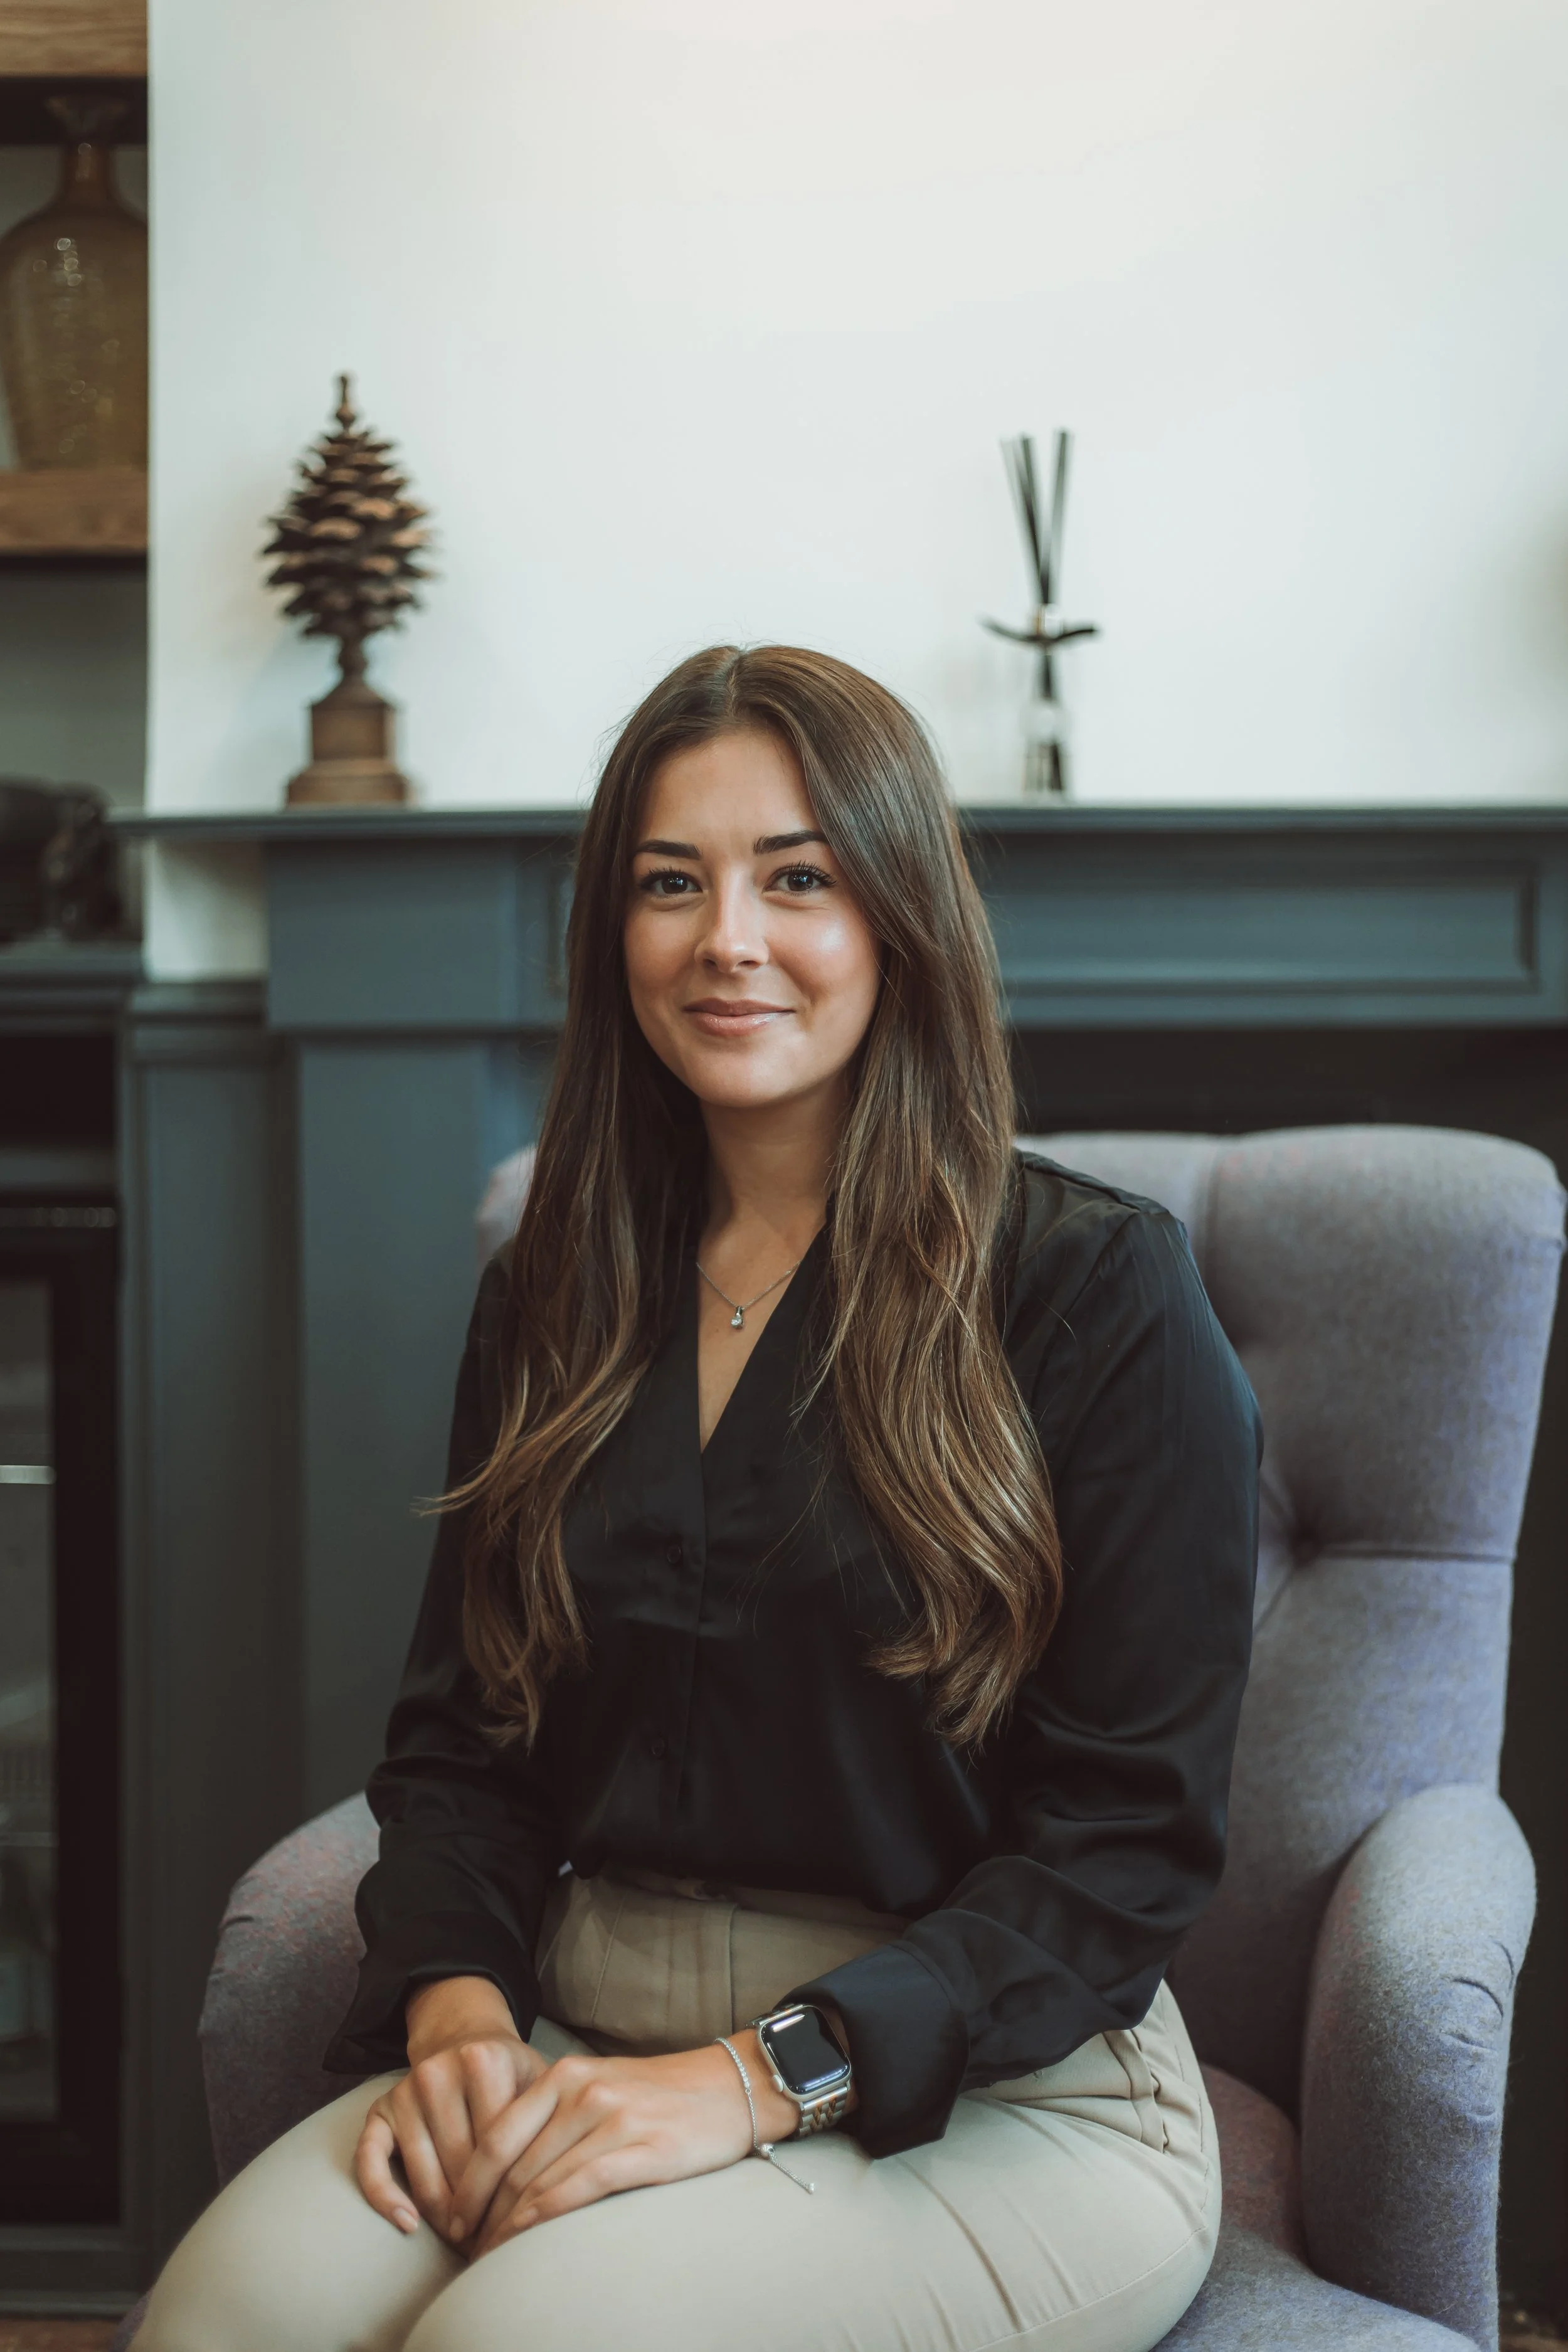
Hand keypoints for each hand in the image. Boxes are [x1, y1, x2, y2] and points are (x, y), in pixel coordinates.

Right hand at [354, 1976, 549, 2240]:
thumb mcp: (537, 2079)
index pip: (499, 2147)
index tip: (519, 2229)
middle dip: (478, 2212)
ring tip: (465, 2241)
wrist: (465, 2037)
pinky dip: (384, 2198)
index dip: (509, 2195)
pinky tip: (407, 2226)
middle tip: (494, 2243)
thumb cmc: (510, 2073)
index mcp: (484, 2061)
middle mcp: (439, 2073)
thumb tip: (565, 2181)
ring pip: (422, 2173)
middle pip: (460, 2165)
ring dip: (442, 2217)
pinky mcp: (380, 2109)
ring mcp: (405, 2091)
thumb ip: (550, 2118)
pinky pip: (370, 2161)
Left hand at [449, 2030, 796, 2255]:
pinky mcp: (644, 2149)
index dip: (467, 2182)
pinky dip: (545, 2216)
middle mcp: (584, 2091)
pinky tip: (526, 2236)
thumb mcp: (597, 2087)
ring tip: (490, 2255)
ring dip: (507, 2224)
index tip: (452, 2217)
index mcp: (565, 2074)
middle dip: (482, 2212)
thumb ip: (551, 2116)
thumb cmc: (657, 2096)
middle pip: (512, 2164)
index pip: (497, 2135)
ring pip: (541, 2179)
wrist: (728, 2087)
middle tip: (465, 2247)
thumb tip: (501, 2171)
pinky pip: (581, 2186)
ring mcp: (614, 2118)